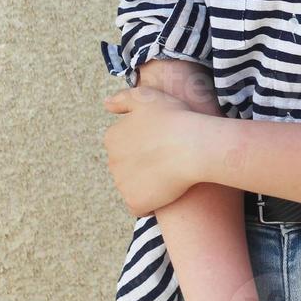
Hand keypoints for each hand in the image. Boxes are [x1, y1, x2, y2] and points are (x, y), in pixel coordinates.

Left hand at [102, 85, 206, 215]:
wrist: (194, 147)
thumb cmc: (174, 119)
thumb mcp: (147, 97)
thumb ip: (123, 99)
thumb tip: (106, 104)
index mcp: (112, 137)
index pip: (124, 143)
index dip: (146, 141)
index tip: (163, 139)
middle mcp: (112, 162)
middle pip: (127, 164)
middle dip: (144, 162)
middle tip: (169, 155)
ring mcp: (122, 184)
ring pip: (133, 184)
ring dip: (148, 180)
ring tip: (172, 171)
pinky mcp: (135, 202)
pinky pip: (140, 204)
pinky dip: (152, 199)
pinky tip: (169, 189)